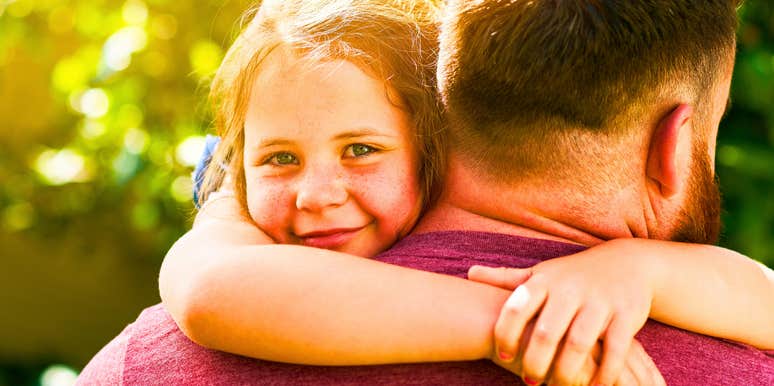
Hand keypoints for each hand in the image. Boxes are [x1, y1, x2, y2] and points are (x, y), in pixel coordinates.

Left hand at [469, 243, 659, 384]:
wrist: (628, 263)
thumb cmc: (572, 275)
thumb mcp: (540, 274)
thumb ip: (506, 279)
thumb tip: (469, 273)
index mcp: (544, 281)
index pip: (516, 309)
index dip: (506, 335)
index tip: (504, 356)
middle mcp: (570, 290)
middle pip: (546, 333)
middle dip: (535, 362)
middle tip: (530, 381)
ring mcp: (599, 302)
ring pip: (579, 344)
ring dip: (567, 372)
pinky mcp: (626, 315)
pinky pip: (614, 350)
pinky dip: (604, 372)